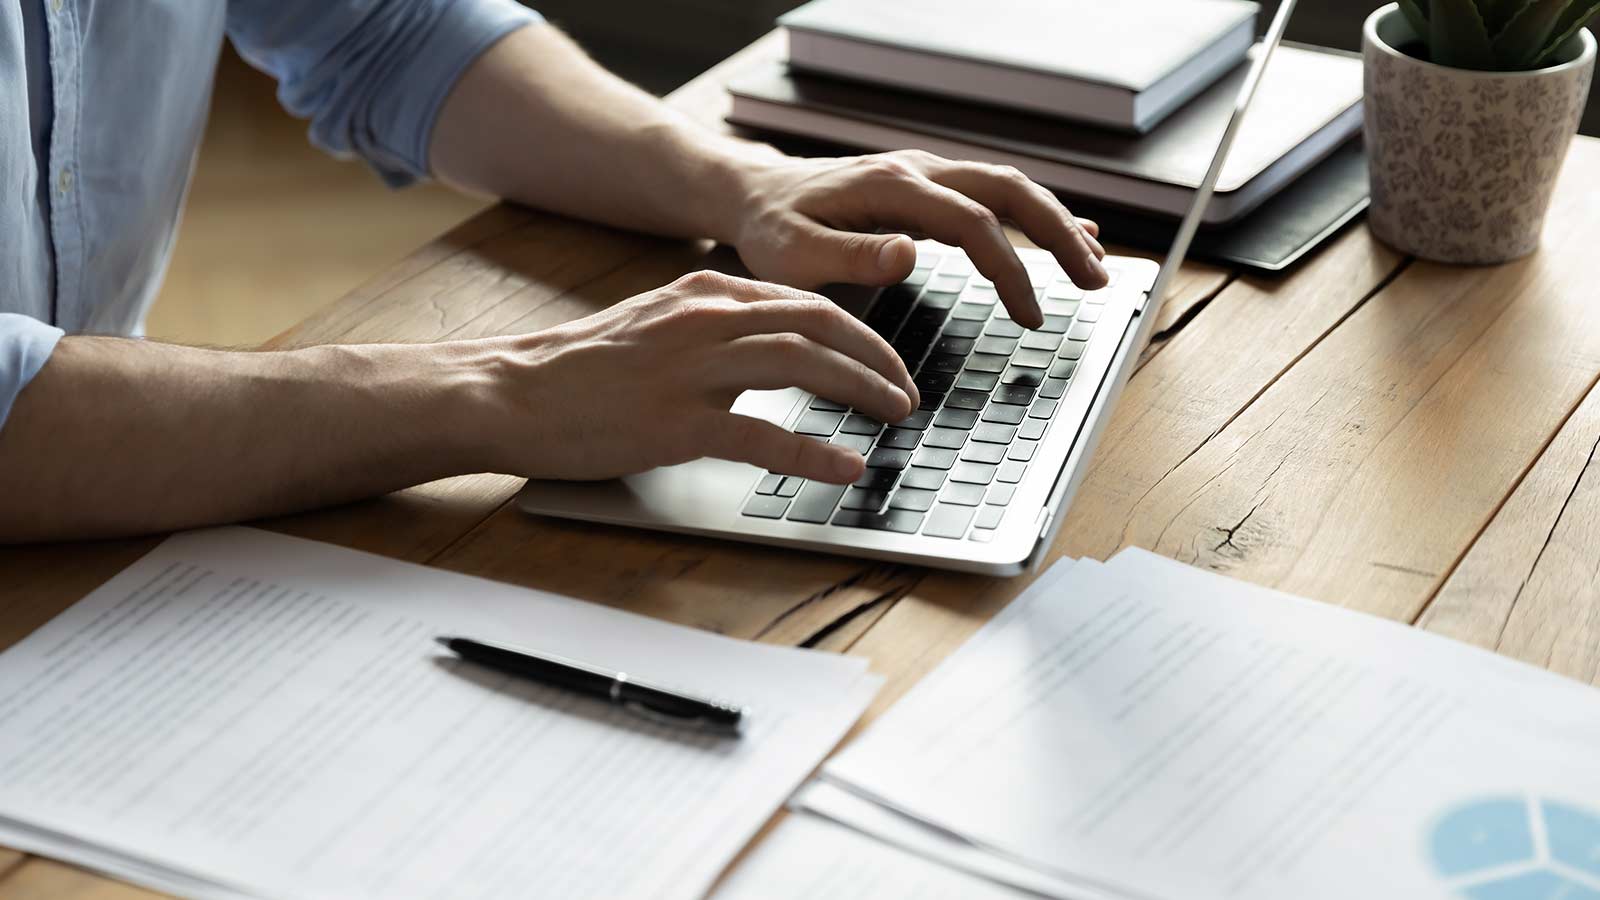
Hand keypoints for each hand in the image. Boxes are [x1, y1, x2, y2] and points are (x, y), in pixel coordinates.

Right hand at [480, 271, 918, 483]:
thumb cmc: (578, 369)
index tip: (886, 360)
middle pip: (820, 324)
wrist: (509, 391)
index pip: (805, 302)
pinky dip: (813, 452)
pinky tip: (846, 467)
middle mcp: (705, 321)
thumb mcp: (655, 325)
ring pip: (803, 365)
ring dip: (861, 390)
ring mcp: (691, 370)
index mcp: (704, 295)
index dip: (860, 331)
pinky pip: (762, 435)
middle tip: (906, 392)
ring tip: (895, 417)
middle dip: (877, 357)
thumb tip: (773, 346)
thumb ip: (713, 328)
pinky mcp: (674, 423)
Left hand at [726, 149, 1106, 328]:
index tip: (1031, 315)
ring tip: (1095, 266)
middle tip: (1097, 281)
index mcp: (890, 187)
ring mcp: (926, 174)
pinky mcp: (927, 187)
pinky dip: (1035, 214)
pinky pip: (993, 195)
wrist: (754, 194)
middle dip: (1060, 234)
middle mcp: (917, 169)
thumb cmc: (771, 231)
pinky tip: (1071, 233)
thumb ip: (851, 256)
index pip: (972, 223)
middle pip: (1010, 190)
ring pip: (1009, 187)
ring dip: (1056, 223)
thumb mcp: (794, 255)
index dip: (1010, 268)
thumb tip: (909, 253)